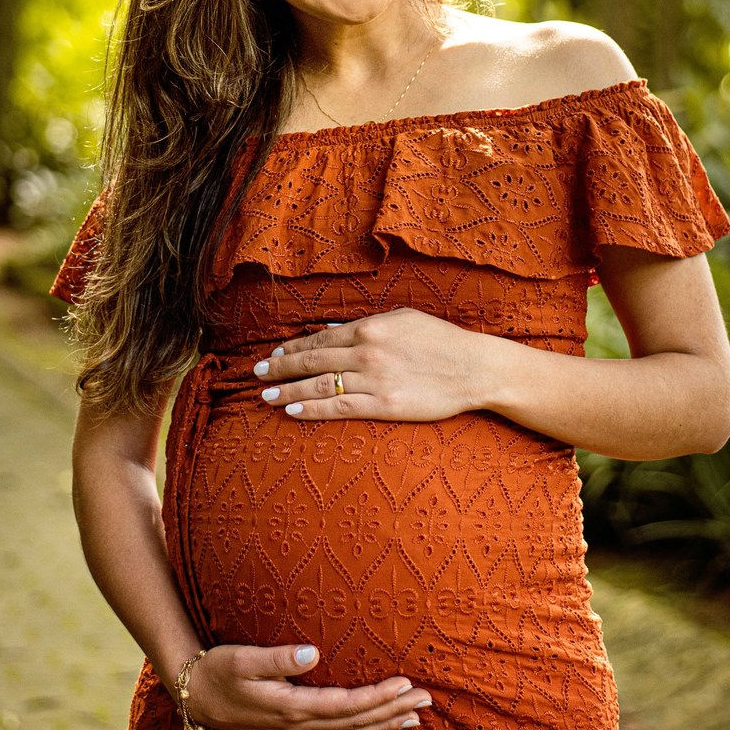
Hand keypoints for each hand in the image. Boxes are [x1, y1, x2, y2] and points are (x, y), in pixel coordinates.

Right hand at [186, 642, 433, 729]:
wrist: (196, 697)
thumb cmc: (219, 670)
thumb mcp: (243, 658)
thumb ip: (278, 658)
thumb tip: (313, 653)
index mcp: (291, 708)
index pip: (346, 705)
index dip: (378, 697)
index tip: (406, 685)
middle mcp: (299, 728)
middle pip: (356, 722)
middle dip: (393, 711)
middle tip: (427, 701)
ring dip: (385, 726)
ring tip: (416, 719)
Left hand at [253, 308, 478, 421]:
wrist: (474, 368)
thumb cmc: (440, 341)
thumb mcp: (402, 319)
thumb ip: (365, 324)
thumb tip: (333, 329)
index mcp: (370, 327)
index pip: (320, 338)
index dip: (293, 348)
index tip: (273, 355)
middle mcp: (366, 352)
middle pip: (312, 360)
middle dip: (279, 367)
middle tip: (256, 375)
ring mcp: (373, 380)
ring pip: (319, 384)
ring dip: (287, 389)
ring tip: (266, 396)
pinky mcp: (383, 406)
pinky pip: (339, 407)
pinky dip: (311, 408)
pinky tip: (292, 410)